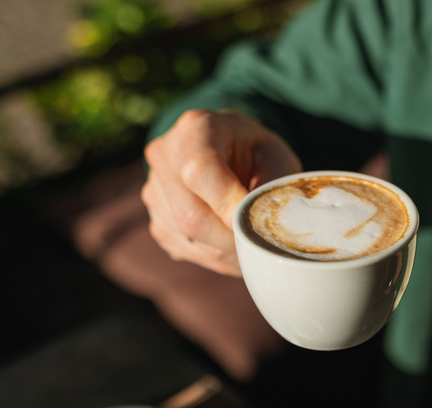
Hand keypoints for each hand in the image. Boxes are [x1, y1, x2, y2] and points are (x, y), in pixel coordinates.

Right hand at [141, 110, 301, 275]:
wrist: (234, 153)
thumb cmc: (259, 155)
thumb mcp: (277, 161)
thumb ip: (269, 192)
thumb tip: (259, 233)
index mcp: (196, 128)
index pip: (199, 170)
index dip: (228, 205)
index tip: (254, 222)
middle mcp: (165, 155)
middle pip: (190, 214)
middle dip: (231, 238)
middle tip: (261, 244)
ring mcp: (154, 189)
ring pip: (188, 237)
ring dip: (226, 251)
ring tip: (252, 242)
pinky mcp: (156, 220)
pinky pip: (184, 248)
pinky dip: (215, 256)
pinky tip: (234, 244)